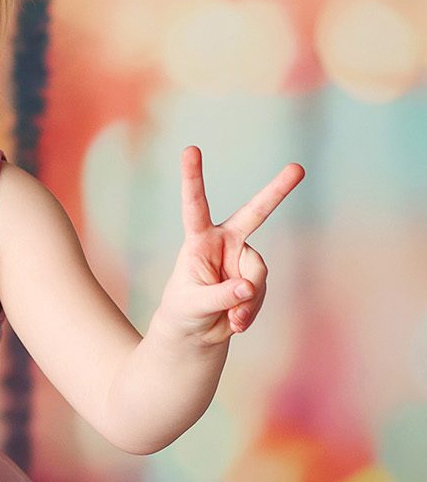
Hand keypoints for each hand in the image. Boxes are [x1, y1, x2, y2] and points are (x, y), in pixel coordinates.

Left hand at [154, 147, 304, 347]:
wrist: (195, 331)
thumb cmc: (184, 310)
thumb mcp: (193, 305)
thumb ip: (220, 295)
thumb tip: (248, 287)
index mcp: (199, 239)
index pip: (195, 205)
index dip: (193, 178)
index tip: (190, 149)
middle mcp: (224, 242)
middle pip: (255, 213)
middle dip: (277, 191)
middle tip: (298, 168)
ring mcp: (242, 259)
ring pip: (258, 273)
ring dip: (247, 300)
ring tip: (231, 317)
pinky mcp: (254, 278)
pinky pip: (260, 293)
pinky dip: (250, 311)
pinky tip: (236, 322)